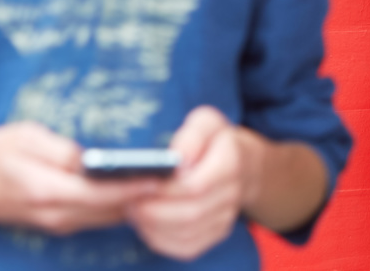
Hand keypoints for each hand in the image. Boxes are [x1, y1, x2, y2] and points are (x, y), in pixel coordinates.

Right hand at [0, 121, 158, 234]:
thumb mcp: (24, 137)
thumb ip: (59, 149)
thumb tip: (91, 158)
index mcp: (45, 190)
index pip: (98, 193)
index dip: (131, 186)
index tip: (160, 176)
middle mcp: (54, 213)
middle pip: (109, 209)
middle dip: (143, 195)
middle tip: (177, 179)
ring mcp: (58, 223)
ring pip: (107, 217)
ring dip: (136, 203)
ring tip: (168, 183)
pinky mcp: (61, 223)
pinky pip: (98, 218)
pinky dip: (120, 206)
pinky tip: (142, 191)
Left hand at [126, 107, 249, 261]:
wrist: (241, 163)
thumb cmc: (214, 139)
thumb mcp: (205, 122)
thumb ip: (191, 135)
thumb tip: (177, 158)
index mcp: (231, 162)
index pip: (196, 186)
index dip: (165, 189)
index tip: (142, 181)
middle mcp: (232, 193)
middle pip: (189, 214)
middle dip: (154, 210)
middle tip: (129, 199)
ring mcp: (226, 217)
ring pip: (186, 234)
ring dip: (153, 226)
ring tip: (134, 209)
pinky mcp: (216, 234)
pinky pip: (186, 247)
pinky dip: (160, 239)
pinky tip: (147, 224)